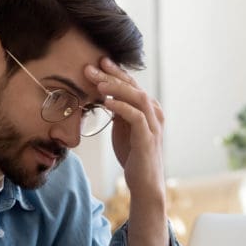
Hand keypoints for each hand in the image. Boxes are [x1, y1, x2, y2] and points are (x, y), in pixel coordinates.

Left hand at [85, 58, 169, 245]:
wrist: (144, 183)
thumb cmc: (133, 156)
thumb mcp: (123, 129)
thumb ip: (118, 112)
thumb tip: (105, 95)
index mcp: (147, 109)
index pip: (131, 85)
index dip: (115, 72)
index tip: (97, 62)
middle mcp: (153, 113)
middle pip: (133, 86)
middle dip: (112, 75)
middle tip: (91, 66)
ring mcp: (153, 125)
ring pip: (137, 97)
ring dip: (117, 88)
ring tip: (98, 83)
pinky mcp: (148, 138)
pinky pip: (136, 117)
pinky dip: (121, 107)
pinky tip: (106, 102)